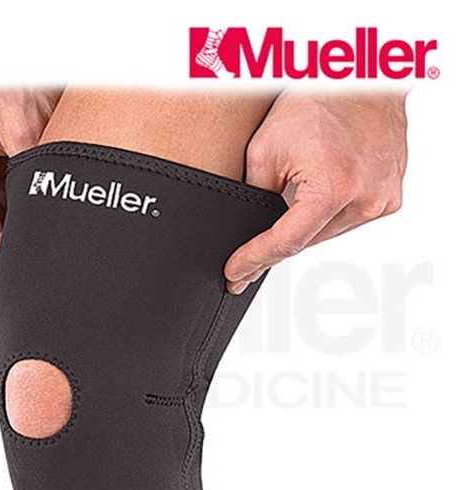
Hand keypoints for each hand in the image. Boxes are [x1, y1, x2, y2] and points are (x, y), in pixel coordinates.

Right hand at [0, 87, 62, 257]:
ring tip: (34, 235)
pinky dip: (13, 200)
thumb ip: (24, 181)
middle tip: (25, 255)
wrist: (36, 65)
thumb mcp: (25, 135)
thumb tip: (33, 223)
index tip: (7, 259)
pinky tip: (30, 215)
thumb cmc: (20, 82)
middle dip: (3, 227)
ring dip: (10, 214)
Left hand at [224, 91, 407, 293]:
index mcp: (332, 189)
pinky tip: (311, 207)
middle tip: (244, 264)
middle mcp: (364, 200)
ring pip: (326, 234)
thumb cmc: (315, 102)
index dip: (255, 261)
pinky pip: (347, 221)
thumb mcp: (265, 151)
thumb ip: (256, 196)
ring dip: (301, 232)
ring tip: (278, 224)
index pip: (285, 242)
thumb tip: (249, 229)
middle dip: (272, 250)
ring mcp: (382, 199)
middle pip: (305, 242)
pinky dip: (325, 218)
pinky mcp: (390, 195)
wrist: (359, 78)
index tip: (235, 275)